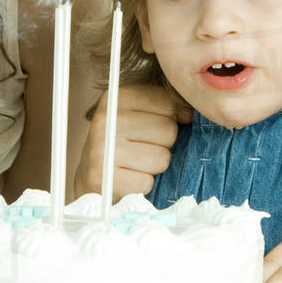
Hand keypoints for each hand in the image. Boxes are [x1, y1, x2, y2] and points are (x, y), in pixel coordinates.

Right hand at [73, 84, 190, 199]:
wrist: (90, 179)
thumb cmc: (125, 143)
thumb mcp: (142, 114)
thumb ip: (169, 106)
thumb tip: (191, 114)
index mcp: (116, 97)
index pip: (168, 104)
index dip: (169, 120)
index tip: (151, 129)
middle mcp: (106, 120)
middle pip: (168, 130)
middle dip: (163, 144)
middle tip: (141, 149)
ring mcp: (102, 150)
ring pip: (162, 158)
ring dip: (155, 166)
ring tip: (136, 164)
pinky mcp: (102, 179)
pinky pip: (147, 182)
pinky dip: (143, 185)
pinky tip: (128, 179)